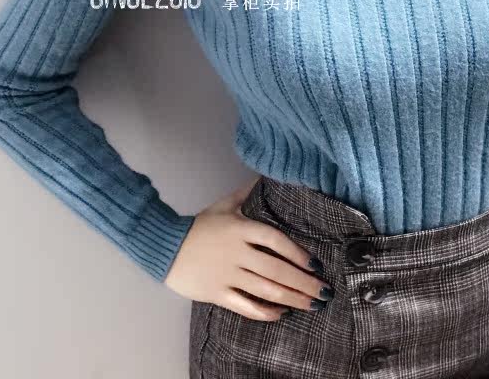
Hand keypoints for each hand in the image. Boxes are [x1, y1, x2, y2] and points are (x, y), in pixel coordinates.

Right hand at [163, 178, 333, 320]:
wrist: (165, 246)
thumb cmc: (200, 225)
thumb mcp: (225, 204)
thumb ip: (247, 193)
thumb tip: (265, 175)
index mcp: (241, 229)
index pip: (275, 240)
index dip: (297, 252)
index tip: (315, 264)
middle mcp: (237, 253)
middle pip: (276, 269)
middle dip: (303, 282)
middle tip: (324, 292)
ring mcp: (227, 275)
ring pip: (265, 290)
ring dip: (291, 298)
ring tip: (311, 304)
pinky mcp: (217, 293)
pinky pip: (245, 306)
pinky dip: (265, 311)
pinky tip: (282, 312)